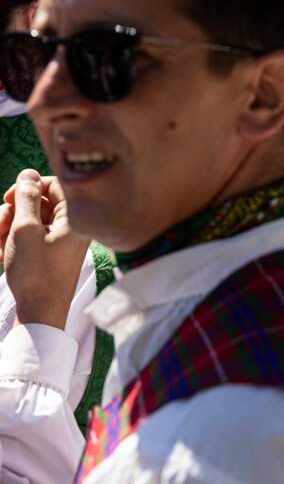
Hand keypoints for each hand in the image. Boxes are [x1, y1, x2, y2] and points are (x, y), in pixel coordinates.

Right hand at [0, 170, 90, 328]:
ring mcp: (60, 239)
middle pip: (39, 202)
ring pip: (30, 219)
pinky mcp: (50, 251)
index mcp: (75, 218)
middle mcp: (72, 226)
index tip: (9, 198)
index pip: (55, 185)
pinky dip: (13, 240)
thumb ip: (26, 199)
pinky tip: (3, 254)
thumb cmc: (36, 272)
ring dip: (9, 227)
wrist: (40, 311)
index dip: (29, 187)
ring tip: (1, 244)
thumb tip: (28, 173)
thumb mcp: (25, 230)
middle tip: (1, 226)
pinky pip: (29, 235)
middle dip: (14, 211)